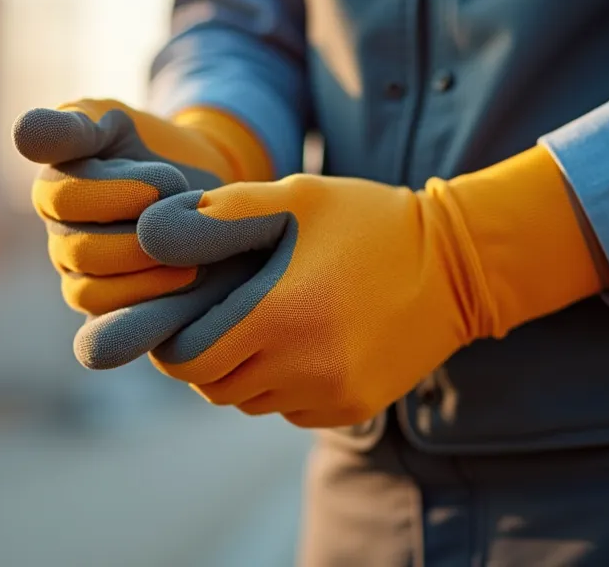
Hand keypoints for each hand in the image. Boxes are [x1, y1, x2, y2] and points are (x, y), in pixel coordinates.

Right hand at [12, 99, 272, 367]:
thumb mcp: (116, 123)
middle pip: (79, 250)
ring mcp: (78, 279)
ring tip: (194, 252)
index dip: (114, 193)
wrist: (203, 189)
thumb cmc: (153, 149)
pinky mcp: (107, 316)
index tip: (166, 182)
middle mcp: (59, 237)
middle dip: (142, 233)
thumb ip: (72, 127)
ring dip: (150, 272)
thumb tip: (23, 136)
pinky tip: (191, 279)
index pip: (59, 196)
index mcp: (53, 188)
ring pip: (92, 293)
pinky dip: (153, 305)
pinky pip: (112, 325)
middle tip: (191, 216)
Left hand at [101, 147, 606, 426]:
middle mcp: (304, 367)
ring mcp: (332, 394)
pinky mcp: (353, 408)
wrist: (457, 265)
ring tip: (263, 325)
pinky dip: (283, 385)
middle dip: (206, 356)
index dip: (174, 343)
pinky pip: (291, 409)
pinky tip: (302, 343)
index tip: (181, 318)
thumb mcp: (297, 198)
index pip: (191, 359)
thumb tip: (152, 233)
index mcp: (280, 314)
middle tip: (218, 318)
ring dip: (244, 371)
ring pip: (251, 401)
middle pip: (216, 386)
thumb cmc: (367, 222)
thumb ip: (222, 213)